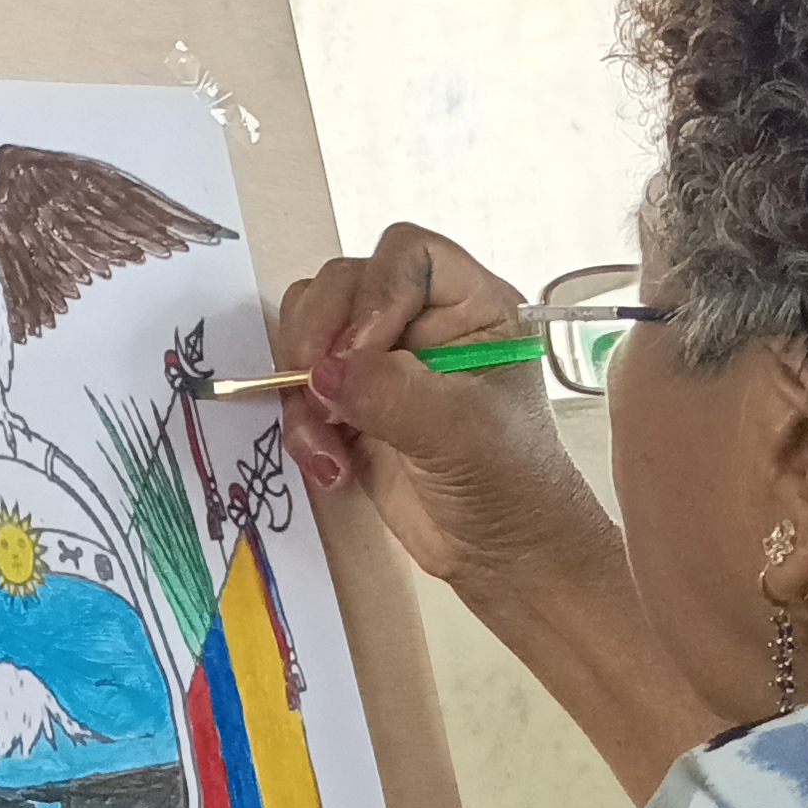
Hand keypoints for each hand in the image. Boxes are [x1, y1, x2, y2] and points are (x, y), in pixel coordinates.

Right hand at [272, 222, 607, 594]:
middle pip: (342, 284)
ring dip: (302, 387)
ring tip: (327, 442)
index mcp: (471, 306)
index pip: (407, 253)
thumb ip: (390, 392)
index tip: (363, 352)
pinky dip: (302, 425)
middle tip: (321, 393)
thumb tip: (320, 371)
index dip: (375, 291)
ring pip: (309, 332)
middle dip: (320, 339)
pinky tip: (331, 466)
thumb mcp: (459, 432)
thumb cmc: (509, 484)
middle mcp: (422, 320)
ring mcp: (382, 360)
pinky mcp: (351, 401)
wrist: (501, 554)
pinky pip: (299, 386)